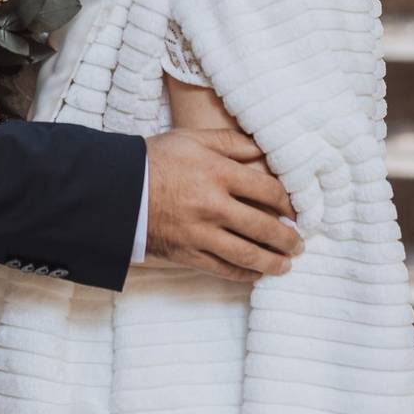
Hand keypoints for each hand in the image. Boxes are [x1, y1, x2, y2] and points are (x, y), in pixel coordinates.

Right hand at [144, 129, 301, 281]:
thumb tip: (265, 149)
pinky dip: (243, 274)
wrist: (114, 190)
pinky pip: (221, 269)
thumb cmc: (153, 160)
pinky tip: (255, 274)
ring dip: (272, 262)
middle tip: (299, 243)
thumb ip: (231, 142)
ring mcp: (199, 233)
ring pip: (247, 254)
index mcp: (218, 173)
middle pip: (264, 226)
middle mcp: (213, 205)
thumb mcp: (191, 139)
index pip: (269, 191)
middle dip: (288, 238)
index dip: (291, 203)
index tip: (299, 210)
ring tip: (286, 265)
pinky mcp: (186, 253)